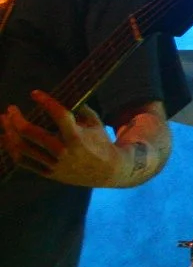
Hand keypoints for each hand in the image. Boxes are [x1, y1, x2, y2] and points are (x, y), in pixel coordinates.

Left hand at [2, 91, 126, 186]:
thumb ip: (81, 110)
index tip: (35, 93)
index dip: (45, 101)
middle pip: (30, 132)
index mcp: (76, 135)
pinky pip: (25, 162)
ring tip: (5, 122)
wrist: (108, 171)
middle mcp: (63, 150)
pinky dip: (13, 150)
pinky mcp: (49, 173)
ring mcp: (54, 163)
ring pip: (23, 148)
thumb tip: (64, 97)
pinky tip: (8, 140)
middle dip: (16, 118)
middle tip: (10, 109)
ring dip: (9, 133)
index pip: (59, 115)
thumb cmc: (102, 143)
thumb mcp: (97, 124)